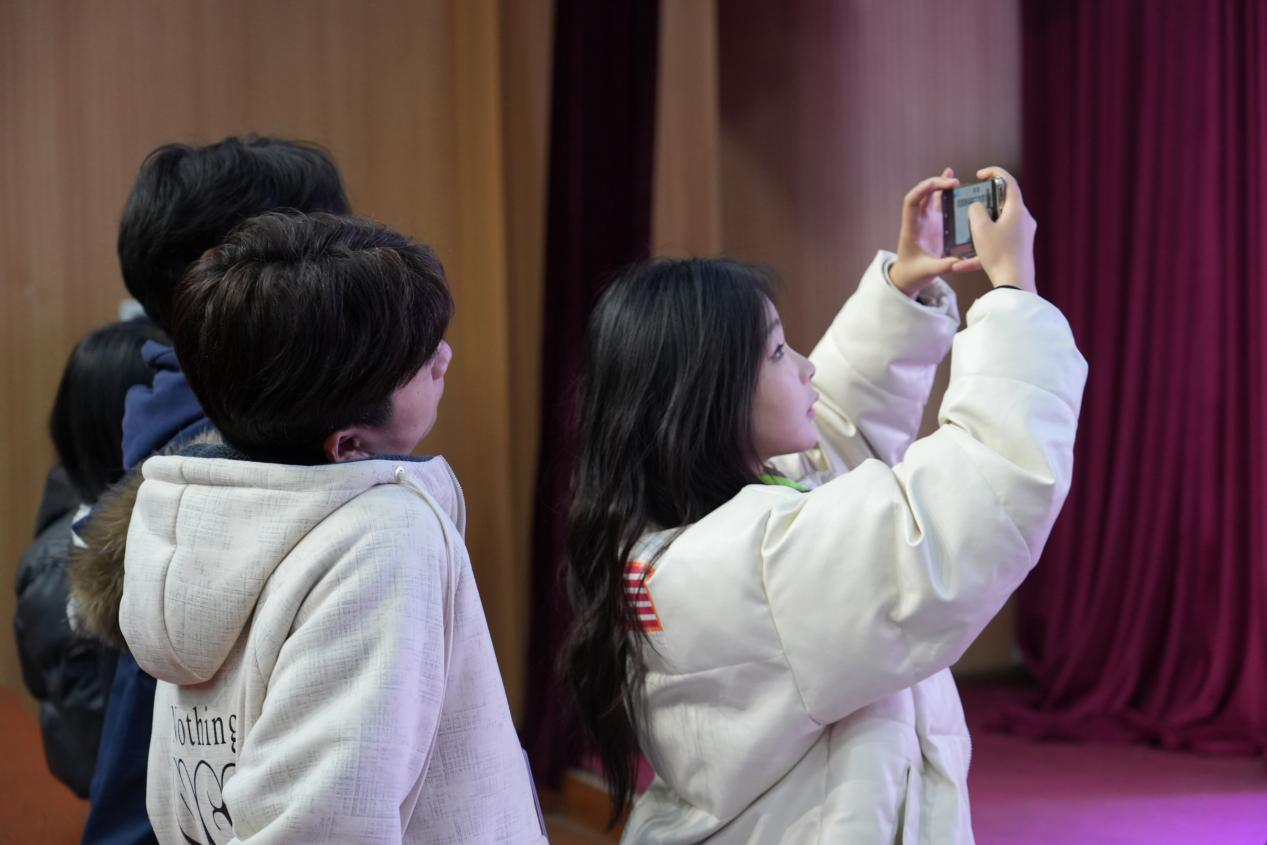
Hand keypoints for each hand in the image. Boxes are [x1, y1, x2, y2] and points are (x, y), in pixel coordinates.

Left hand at [889, 167, 980, 296]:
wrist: (907, 278)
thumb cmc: (912, 274)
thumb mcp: (927, 272)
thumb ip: (942, 266)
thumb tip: (960, 261)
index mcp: (911, 229)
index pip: (911, 202)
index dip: (922, 190)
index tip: (936, 185)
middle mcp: (918, 221)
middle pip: (922, 194)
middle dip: (936, 184)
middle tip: (953, 183)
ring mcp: (926, 222)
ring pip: (930, 197)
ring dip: (940, 185)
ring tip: (954, 178)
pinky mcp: (934, 225)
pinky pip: (938, 205)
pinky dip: (945, 193)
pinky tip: (953, 185)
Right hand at [966, 166, 1036, 292]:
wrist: (1015, 284)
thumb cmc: (998, 253)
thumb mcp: (980, 228)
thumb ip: (975, 210)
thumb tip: (977, 206)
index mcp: (1017, 209)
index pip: (1008, 181)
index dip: (994, 173)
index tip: (979, 175)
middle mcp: (1024, 219)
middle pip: (1003, 204)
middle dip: (984, 204)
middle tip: (970, 206)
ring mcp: (1022, 235)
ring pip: (998, 225)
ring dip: (979, 230)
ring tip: (963, 238)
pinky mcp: (1019, 250)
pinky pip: (998, 244)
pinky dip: (981, 250)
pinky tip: (962, 265)